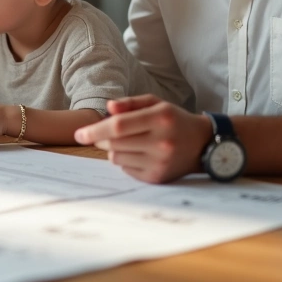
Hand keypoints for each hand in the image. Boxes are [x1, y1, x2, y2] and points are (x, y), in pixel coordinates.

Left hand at [73, 95, 212, 183]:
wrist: (202, 144)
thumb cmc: (173, 120)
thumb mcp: (155, 103)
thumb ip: (129, 104)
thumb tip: (108, 108)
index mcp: (160, 118)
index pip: (118, 126)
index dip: (95, 130)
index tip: (79, 135)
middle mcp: (161, 142)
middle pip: (114, 143)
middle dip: (101, 139)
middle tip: (103, 136)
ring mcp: (160, 162)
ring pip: (117, 158)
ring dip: (114, 150)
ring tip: (129, 143)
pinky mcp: (158, 177)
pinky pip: (126, 170)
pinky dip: (125, 161)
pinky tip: (139, 154)